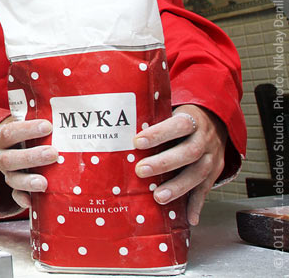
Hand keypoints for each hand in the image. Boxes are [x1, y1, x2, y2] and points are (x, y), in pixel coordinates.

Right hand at [0, 117, 58, 208]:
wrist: (13, 146)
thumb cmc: (26, 133)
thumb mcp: (25, 121)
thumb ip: (38, 116)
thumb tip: (68, 107)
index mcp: (1, 138)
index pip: (10, 133)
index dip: (27, 130)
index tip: (47, 126)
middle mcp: (2, 156)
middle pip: (10, 159)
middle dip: (31, 157)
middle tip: (53, 153)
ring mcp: (8, 173)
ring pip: (12, 179)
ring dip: (28, 181)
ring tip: (44, 182)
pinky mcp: (15, 188)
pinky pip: (16, 196)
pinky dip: (23, 200)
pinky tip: (32, 201)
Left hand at [133, 104, 226, 224]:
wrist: (215, 123)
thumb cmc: (182, 120)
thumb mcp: (171, 113)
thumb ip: (151, 120)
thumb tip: (116, 126)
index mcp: (192, 120)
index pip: (178, 125)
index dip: (158, 134)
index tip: (137, 142)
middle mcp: (205, 139)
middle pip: (189, 152)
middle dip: (164, 163)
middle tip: (141, 171)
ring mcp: (212, 157)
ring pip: (199, 173)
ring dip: (178, 187)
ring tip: (159, 197)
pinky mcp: (215, 173)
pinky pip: (206, 190)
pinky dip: (196, 205)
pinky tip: (188, 217)